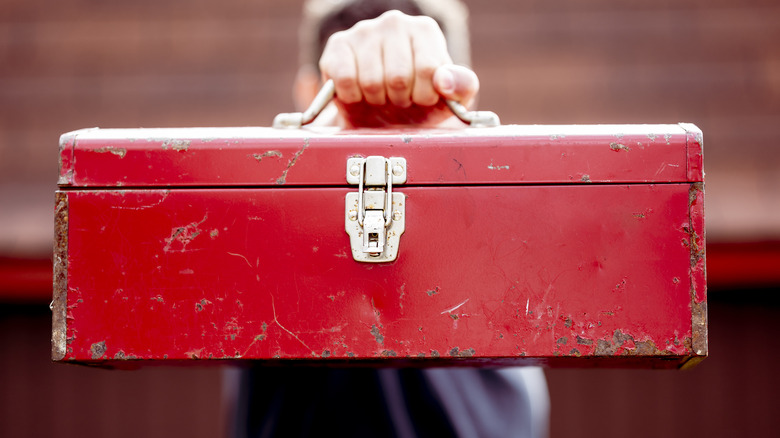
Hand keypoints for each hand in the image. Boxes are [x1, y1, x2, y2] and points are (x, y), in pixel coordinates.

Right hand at [318, 10, 478, 127]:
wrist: (381, 118)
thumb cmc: (420, 106)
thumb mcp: (451, 100)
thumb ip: (462, 86)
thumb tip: (444, 81)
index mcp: (425, 30)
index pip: (429, 70)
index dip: (424, 96)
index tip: (423, 98)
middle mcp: (395, 22)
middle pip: (398, 78)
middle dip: (400, 101)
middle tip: (399, 99)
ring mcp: (363, 31)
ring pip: (371, 82)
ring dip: (377, 100)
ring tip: (381, 96)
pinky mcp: (337, 46)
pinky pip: (345, 81)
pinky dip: (353, 98)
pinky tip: (359, 93)